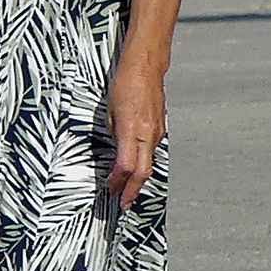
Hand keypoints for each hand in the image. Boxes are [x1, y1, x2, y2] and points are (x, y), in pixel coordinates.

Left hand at [105, 65, 164, 209]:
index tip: (110, 189)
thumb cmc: (125, 83)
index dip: (118, 182)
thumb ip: (114, 134)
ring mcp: (157, 132)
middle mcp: (148, 134)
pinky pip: (152, 152)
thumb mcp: (110, 111)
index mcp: (132, 130)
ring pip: (149, 163)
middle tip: (124, 204)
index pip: (126, 166)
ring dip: (138, 179)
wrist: (146, 66)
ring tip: (129, 191)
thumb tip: (116, 151)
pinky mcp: (160, 128)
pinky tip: (137, 168)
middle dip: (133, 190)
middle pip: (143, 172)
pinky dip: (143, 164)